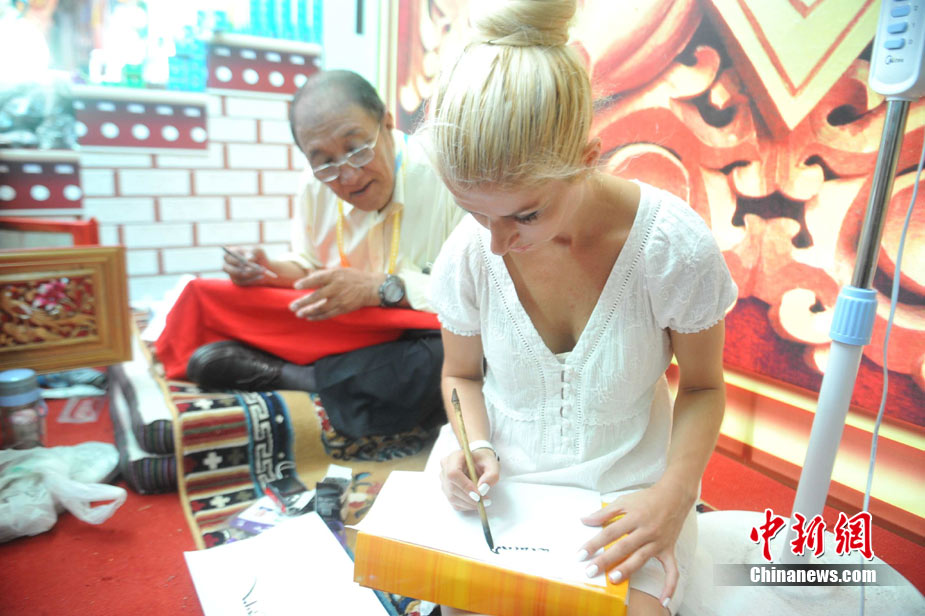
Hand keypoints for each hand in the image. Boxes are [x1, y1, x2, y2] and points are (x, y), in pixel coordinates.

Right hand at [224, 247, 272, 285]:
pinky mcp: (237, 281)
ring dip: (250, 274)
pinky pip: (242, 282)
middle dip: (238, 269)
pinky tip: (261, 276)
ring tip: (262, 271)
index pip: (226, 256)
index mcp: (231, 253)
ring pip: (236, 275)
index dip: (234, 260)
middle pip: (225, 268)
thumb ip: (253, 252)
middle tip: (251, 270)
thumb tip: (248, 259)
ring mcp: (231, 274)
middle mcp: (228, 264)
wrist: (265, 266)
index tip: (245, 262)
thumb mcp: (258, 251)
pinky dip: (252, 279)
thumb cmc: (259, 256)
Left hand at [289, 268, 381, 319]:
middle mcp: (337, 288)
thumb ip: (324, 273)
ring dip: (308, 311)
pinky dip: (318, 317)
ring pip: (321, 308)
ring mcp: (340, 299)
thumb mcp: (339, 270)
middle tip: (292, 306)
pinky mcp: (343, 308)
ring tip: (298, 314)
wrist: (371, 288)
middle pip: (317, 296)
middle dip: (303, 302)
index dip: (306, 282)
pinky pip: (328, 314)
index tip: (295, 286)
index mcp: (335, 275)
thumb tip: (308, 275)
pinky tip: (309, 318)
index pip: (318, 278)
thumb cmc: (353, 277)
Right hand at [439, 448, 499, 510]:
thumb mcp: (492, 464)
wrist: (479, 463)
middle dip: (469, 498)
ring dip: (469, 503)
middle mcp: (445, 468)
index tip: (478, 494)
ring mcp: (444, 480)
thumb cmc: (484, 461)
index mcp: (455, 457)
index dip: (465, 486)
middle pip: (452, 487)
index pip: (453, 473)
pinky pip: (454, 503)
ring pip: (452, 497)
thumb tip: (482, 488)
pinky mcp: (446, 490)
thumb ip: (491, 475)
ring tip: (483, 502)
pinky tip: (476, 502)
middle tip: (485, 501)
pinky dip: (466, 505)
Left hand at [577, 481, 693, 603]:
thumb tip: (584, 520)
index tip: (581, 554)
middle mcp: (646, 530)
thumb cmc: (647, 498)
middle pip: (623, 547)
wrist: (674, 496)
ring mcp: (659, 542)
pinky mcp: (669, 550)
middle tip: (590, 571)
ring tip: (612, 579)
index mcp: (634, 517)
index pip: (610, 532)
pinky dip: (669, 586)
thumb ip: (604, 513)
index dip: (594, 543)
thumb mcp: (624, 500)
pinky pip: (672, 571)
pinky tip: (663, 601)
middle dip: (606, 560)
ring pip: (641, 558)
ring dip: (627, 569)